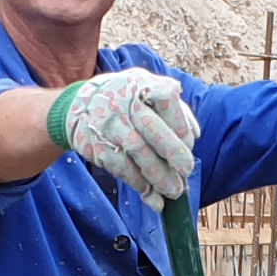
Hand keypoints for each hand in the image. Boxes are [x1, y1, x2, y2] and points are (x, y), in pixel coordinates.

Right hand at [46, 68, 198, 201]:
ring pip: (137, 151)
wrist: (82, 105)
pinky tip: (148, 190)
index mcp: (144, 84)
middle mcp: (125, 100)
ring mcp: (109, 122)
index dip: (181, 127)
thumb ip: (176, 110)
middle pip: (152, 128)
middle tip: (186, 172)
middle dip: (173, 153)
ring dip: (157, 176)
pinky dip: (137, 181)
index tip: (189, 146)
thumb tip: (194, 135)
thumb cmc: (129, 101)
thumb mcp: (151, 92)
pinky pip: (120, 166)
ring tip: (172, 191)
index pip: (168, 101)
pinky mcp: (96, 142)